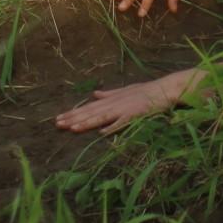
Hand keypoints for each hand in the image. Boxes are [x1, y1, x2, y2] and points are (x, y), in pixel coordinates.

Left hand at [54, 69, 195, 134]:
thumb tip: (94, 94)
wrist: (165, 89)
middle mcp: (114, 103)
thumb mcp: (124, 91)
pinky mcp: (135, 114)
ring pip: (102, 117)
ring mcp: (124, 109)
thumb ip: (109, 94)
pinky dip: (112, 127)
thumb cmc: (146, 91)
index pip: (88, 108)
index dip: (73, 113)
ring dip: (87, 123)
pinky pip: (122, 122)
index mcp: (111, 100)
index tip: (59, 118)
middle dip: (73, 118)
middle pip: (91, 112)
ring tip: (72, 128)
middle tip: (57, 124)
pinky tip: (102, 133)